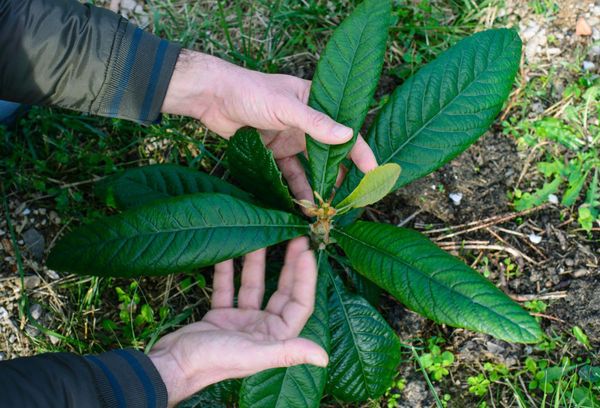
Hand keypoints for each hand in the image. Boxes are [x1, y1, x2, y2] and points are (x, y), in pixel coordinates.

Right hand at [148, 237, 327, 406]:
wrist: (172, 365)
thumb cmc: (214, 361)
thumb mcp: (254, 354)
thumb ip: (288, 353)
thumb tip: (324, 358)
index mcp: (275, 338)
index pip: (299, 303)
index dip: (305, 277)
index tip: (306, 251)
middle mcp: (262, 329)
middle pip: (282, 292)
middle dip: (289, 266)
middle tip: (295, 238)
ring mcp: (241, 321)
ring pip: (254, 286)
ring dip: (257, 264)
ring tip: (262, 237)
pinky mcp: (220, 316)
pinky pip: (228, 288)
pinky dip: (228, 271)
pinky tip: (228, 252)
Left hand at [161, 50, 376, 200]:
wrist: (213, 97)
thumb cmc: (250, 92)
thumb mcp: (285, 106)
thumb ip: (315, 123)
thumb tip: (347, 135)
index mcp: (316, 103)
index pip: (346, 129)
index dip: (361, 151)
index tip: (373, 173)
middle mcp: (307, 123)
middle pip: (330, 153)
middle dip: (340, 176)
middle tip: (349, 199)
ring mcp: (291, 139)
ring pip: (311, 167)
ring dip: (317, 187)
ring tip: (322, 209)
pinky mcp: (274, 153)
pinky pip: (290, 174)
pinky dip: (295, 188)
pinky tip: (300, 204)